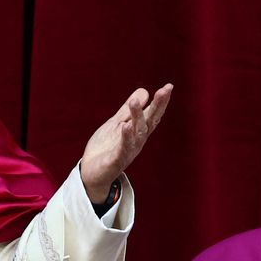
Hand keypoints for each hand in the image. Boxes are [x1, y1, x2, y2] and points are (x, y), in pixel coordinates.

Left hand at [79, 83, 171, 201]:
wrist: (92, 173)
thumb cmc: (106, 148)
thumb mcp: (116, 124)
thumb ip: (128, 110)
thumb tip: (145, 91)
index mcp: (138, 132)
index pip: (152, 114)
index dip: (161, 101)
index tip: (169, 86)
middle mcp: (137, 141)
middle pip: (150, 122)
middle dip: (157, 106)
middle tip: (163, 90)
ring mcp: (128, 151)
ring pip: (137, 133)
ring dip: (137, 117)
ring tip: (134, 102)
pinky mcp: (116, 161)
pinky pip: (123, 148)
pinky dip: (125, 138)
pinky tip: (126, 127)